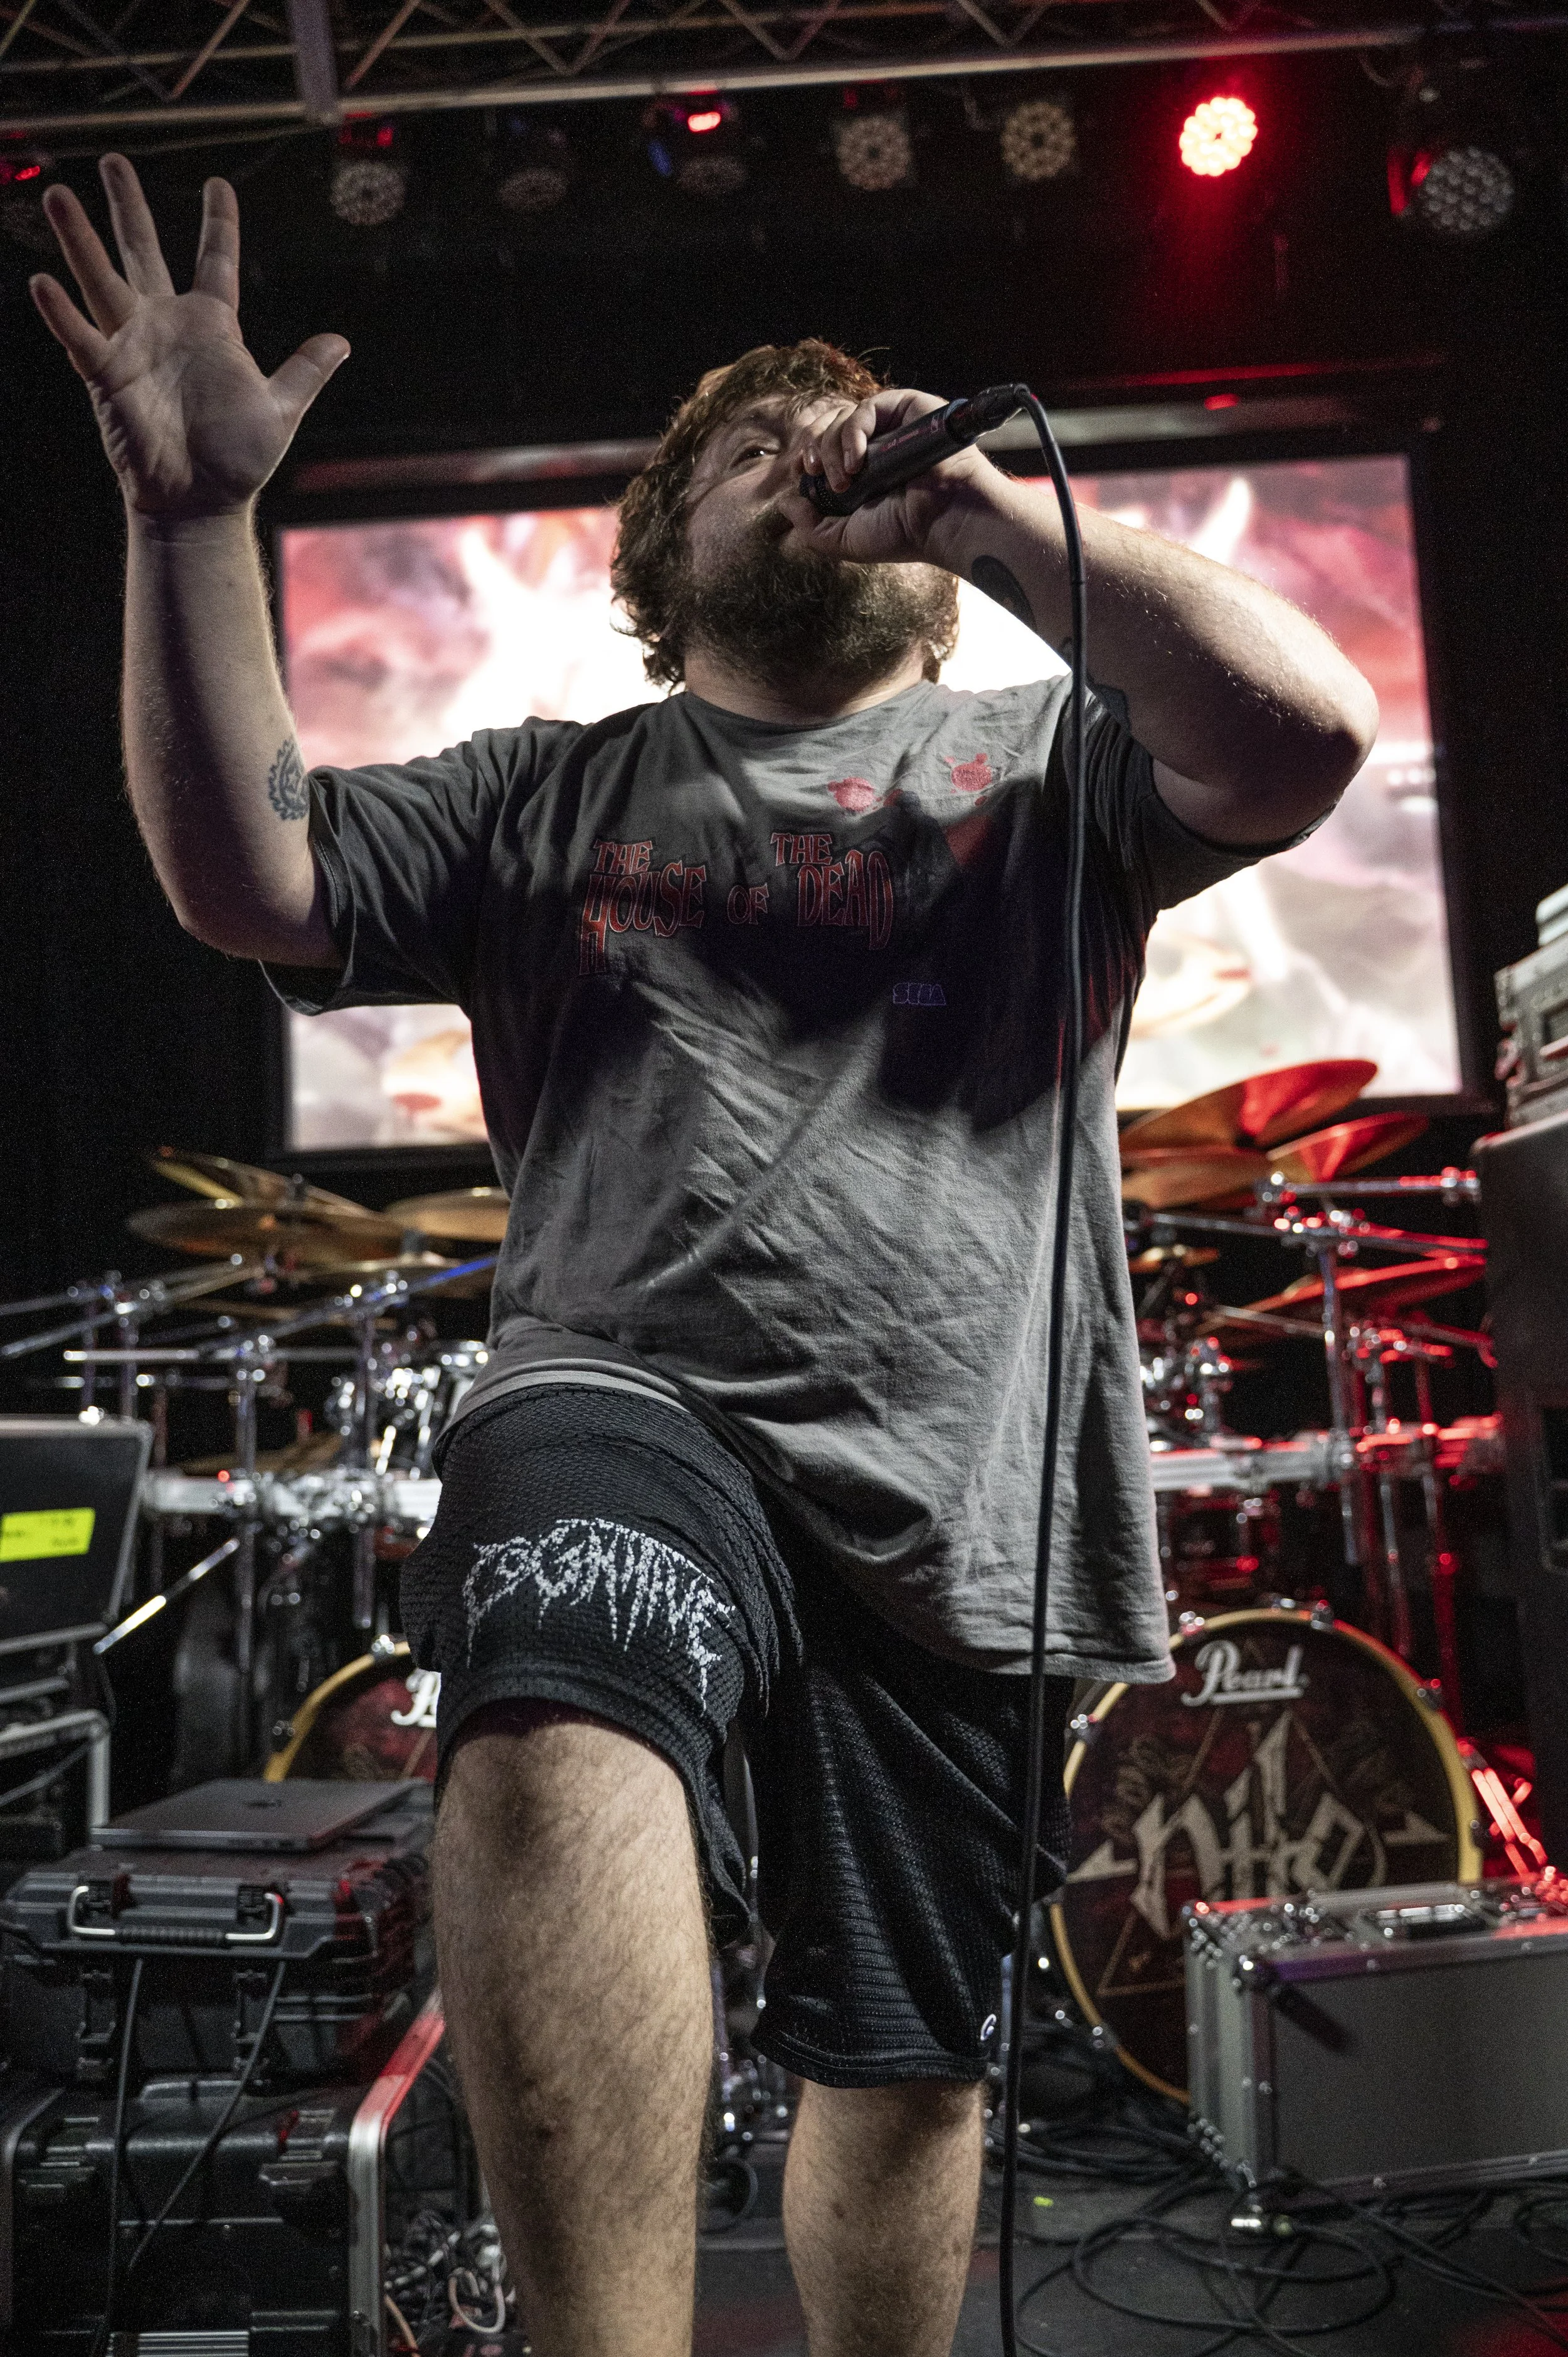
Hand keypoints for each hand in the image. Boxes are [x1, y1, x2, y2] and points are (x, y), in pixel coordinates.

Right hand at [31, 154, 348, 520]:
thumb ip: (306, 370)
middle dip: (127, 207)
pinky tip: (42, 281)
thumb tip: (341, 342)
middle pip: (143, 251)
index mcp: (212, 327)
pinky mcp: (108, 377)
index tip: (218, 184)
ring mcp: (134, 347)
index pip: (216, 261)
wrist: (203, 502)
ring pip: (102, 280)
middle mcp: (167, 326)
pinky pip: (82, 338)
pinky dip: (61, 313)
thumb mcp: (282, 408)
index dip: (219, 224)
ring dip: (79, 239)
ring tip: (57, 194)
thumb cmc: (238, 460)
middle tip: (113, 158)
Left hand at [774, 386, 996, 570]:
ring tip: (846, 478)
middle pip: (829, 431)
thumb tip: (784, 500)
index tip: (804, 474)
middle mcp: (878, 446)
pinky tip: (857, 460)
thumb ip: (811, 525)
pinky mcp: (909, 408)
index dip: (809, 457)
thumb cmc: (904, 534)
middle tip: (821, 477)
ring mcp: (893, 426)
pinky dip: (853, 432)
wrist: (945, 521)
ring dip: (833, 446)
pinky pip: (868, 407)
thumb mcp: (845, 540)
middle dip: (817, 452)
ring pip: (843, 418)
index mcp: (865, 473)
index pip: (825, 450)